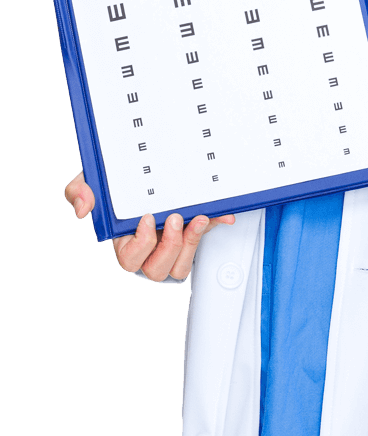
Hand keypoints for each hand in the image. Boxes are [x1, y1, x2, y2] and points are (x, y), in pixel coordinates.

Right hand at [65, 170, 234, 280]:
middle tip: (174, 219)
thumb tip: (83, 207)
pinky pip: (204, 239)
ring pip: (180, 264)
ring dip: (191, 244)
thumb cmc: (115, 183)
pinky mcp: (191, 232)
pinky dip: (213, 227)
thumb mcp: (89, 181)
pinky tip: (220, 215)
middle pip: (158, 268)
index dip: (141, 244)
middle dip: (169, 246)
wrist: (144, 166)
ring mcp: (171, 242)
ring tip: (197, 219)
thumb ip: (79, 191)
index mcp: (125, 240)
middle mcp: (149, 247)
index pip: (130, 259)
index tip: (148, 219)